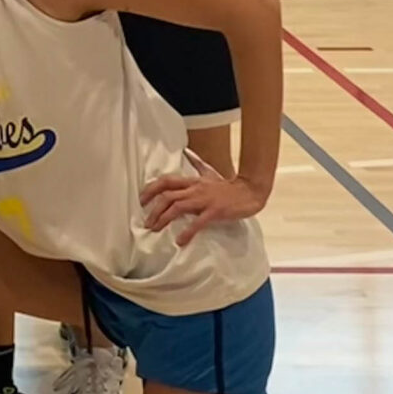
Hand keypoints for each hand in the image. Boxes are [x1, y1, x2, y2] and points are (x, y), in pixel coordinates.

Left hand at [140, 167, 264, 241]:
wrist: (251, 191)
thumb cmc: (229, 186)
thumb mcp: (210, 174)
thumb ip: (197, 165)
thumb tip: (187, 153)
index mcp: (193, 181)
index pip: (166, 181)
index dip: (151, 189)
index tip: (141, 201)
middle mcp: (195, 189)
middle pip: (168, 195)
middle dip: (153, 208)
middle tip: (146, 222)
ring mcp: (205, 200)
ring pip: (178, 206)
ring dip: (164, 218)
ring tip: (155, 230)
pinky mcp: (215, 211)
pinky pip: (198, 222)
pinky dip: (187, 232)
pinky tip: (180, 241)